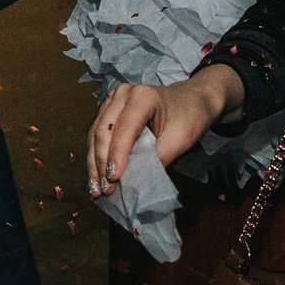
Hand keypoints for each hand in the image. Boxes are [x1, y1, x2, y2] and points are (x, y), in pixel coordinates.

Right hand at [87, 67, 239, 196]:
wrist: (191, 100)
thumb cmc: (189, 118)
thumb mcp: (181, 140)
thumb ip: (158, 158)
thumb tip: (135, 182)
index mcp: (142, 97)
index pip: (124, 129)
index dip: (117, 155)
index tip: (113, 179)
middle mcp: (122, 94)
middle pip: (104, 131)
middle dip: (101, 163)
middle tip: (103, 190)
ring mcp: (112, 99)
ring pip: (95, 134)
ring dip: (94, 163)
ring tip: (95, 188)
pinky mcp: (107, 109)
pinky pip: (96, 134)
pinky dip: (95, 156)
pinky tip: (95, 176)